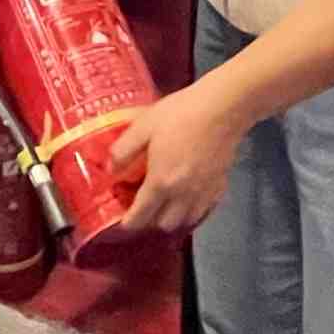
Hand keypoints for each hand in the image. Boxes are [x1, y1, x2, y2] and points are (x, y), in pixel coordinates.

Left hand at [111, 83, 246, 238]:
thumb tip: (111, 170)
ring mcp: (204, 193)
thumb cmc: (180, 114)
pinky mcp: (220, 186)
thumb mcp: (143, 126)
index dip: (129, 223)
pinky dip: (193, 209)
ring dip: (173, 217)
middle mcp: (183, 195)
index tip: (123, 220)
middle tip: (144, 205)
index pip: (141, 216)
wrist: (222, 109)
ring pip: (186, 221)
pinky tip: (188, 195)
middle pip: (164, 224)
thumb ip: (123, 151)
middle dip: (151, 220)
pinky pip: (204, 210)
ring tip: (166, 202)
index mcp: (161, 182)